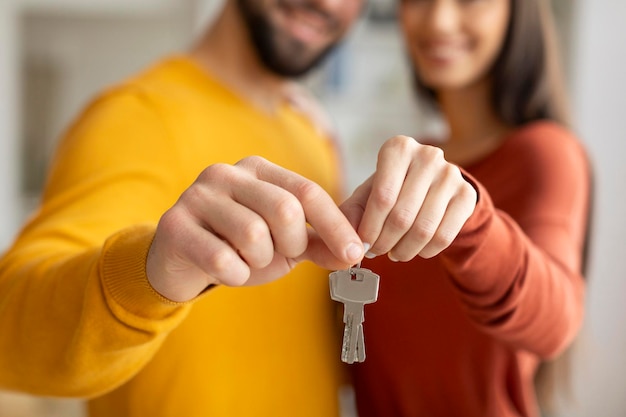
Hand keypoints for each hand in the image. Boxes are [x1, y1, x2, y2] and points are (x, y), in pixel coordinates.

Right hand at [147, 156, 363, 301]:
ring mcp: (197, 196)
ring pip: (253, 234)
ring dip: (259, 261)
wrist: (180, 262)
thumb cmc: (237, 248)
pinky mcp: (175, 225)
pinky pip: (223, 260)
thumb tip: (354, 254)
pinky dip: (235, 276)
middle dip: (292, 244)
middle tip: (280, 255)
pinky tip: (226, 270)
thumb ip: (317, 244)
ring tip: (246, 260)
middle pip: (284, 209)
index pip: (307, 192)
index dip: (335, 225)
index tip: (356, 254)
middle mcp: (226, 173)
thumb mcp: (282, 245)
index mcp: (257, 170)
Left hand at [341, 136, 476, 261]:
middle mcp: (427, 156)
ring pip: (424, 229)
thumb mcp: (367, 194)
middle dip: (385, 242)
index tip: (363, 244)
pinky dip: (426, 251)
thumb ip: (352, 213)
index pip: (382, 197)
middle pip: (402, 215)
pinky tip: (416, 250)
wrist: (431, 185)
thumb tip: (352, 242)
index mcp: (398, 148)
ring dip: (405, 250)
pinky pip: (445, 236)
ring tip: (394, 253)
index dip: (370, 228)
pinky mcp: (467, 195)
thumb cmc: (392, 188)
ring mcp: (451, 174)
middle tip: (377, 252)